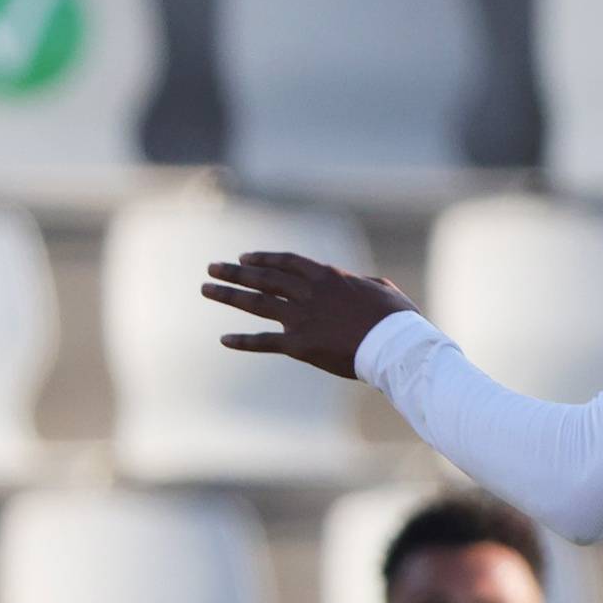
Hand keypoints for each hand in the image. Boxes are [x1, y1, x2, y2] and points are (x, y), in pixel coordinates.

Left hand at [202, 251, 417, 380]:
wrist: (393, 345)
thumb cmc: (396, 318)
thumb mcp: (383, 289)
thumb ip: (363, 284)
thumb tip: (359, 282)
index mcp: (329, 277)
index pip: (288, 262)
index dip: (264, 258)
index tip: (244, 257)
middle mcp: (309, 293)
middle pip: (264, 278)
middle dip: (236, 272)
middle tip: (213, 267)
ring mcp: (301, 318)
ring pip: (257, 303)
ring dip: (229, 295)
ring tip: (207, 289)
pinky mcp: (299, 344)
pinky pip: (264, 342)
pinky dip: (243, 341)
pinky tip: (224, 339)